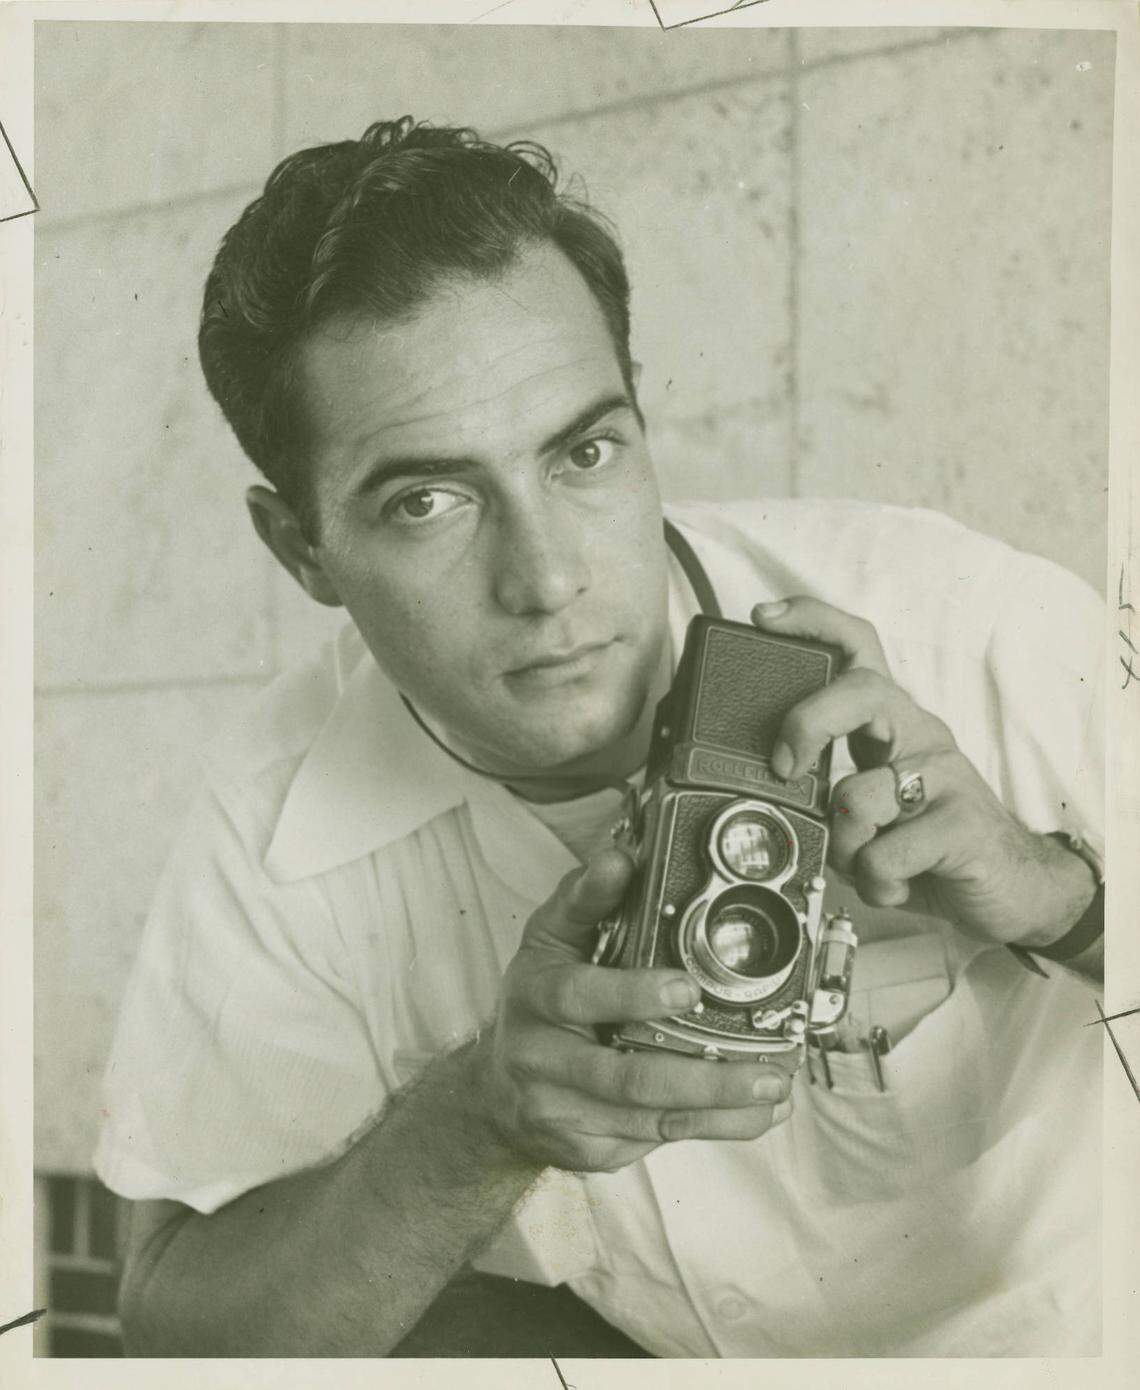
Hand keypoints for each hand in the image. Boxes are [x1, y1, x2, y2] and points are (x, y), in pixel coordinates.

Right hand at [470, 850, 792, 1174]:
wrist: (494, 1093)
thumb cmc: (537, 1003)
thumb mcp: (549, 942)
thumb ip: (586, 899)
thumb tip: (621, 857)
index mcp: (538, 997)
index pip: (581, 996)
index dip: (633, 994)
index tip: (687, 988)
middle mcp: (545, 1060)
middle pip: (627, 1078)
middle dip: (702, 1078)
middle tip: (764, 1068)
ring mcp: (565, 1113)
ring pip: (652, 1118)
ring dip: (721, 1107)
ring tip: (774, 1090)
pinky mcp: (587, 1150)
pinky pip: (657, 1141)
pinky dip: (712, 1128)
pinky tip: (753, 1114)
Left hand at [751, 597, 1097, 947]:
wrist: (1014, 888)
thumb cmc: (930, 842)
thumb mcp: (873, 804)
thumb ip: (829, 786)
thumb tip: (774, 786)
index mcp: (893, 723)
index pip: (858, 647)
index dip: (812, 622)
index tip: (763, 616)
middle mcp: (921, 735)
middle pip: (863, 691)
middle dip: (808, 723)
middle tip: (784, 765)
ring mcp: (946, 775)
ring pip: (857, 794)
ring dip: (843, 843)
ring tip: (865, 861)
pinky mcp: (963, 823)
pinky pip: (885, 853)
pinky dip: (875, 881)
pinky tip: (895, 884)